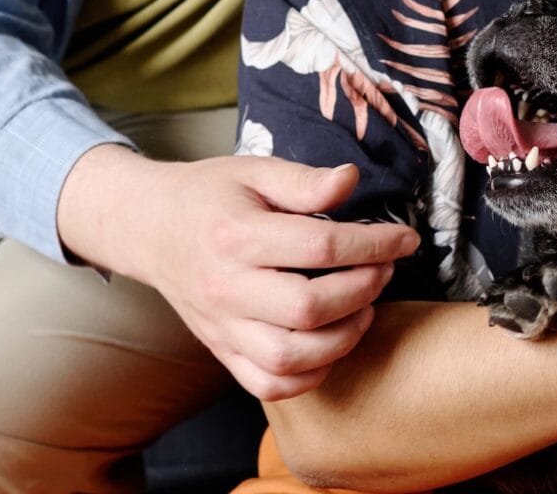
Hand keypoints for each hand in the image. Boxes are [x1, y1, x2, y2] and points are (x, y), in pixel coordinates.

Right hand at [57, 147, 420, 399]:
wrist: (151, 229)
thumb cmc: (210, 195)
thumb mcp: (255, 171)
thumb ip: (304, 180)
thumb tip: (352, 180)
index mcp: (237, 235)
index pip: (320, 246)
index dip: (374, 243)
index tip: (405, 238)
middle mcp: (226, 288)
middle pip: (309, 308)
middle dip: (363, 289)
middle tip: (385, 269)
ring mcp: (222, 328)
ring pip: (290, 357)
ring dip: (343, 337)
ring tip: (365, 306)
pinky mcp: (221, 351)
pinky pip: (268, 384)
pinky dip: (309, 375)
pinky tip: (332, 343)